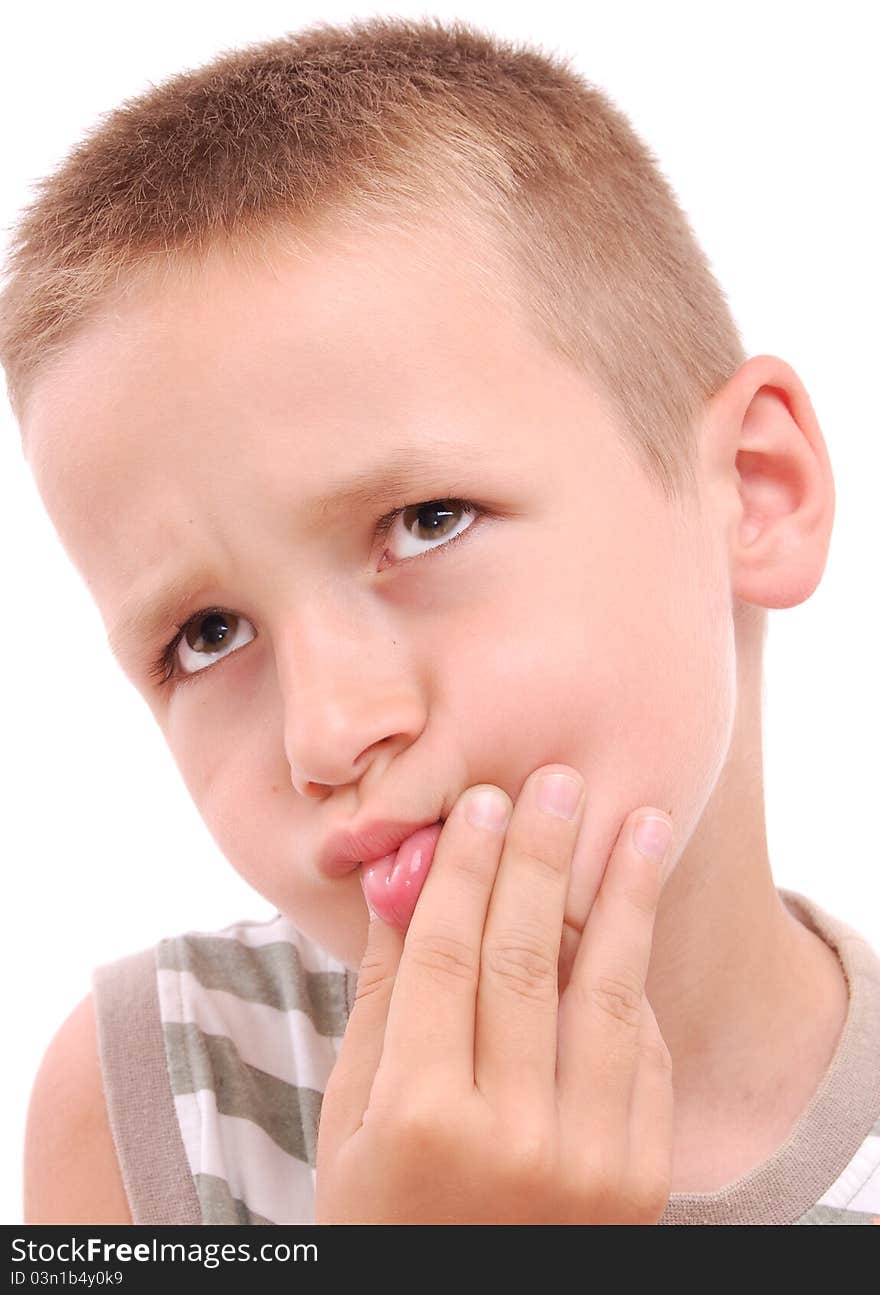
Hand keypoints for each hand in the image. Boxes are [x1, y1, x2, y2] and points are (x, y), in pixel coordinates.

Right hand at [314, 764, 673, 1223]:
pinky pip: (640, 1053)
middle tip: (557, 782)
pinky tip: (635, 918)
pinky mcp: (639, 1178)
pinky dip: (633, 983)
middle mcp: (511, 1137)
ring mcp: (588, 1161)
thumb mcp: (352, 1116)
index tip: (482, 802)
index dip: (465, 872)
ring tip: (641, 821)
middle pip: (526, 960)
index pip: (445, 959)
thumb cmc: (385, 1212)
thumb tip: (405, 876)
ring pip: (605, 994)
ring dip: (626, 897)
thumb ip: (384, 994)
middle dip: (543, 859)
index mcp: (422, 1119)